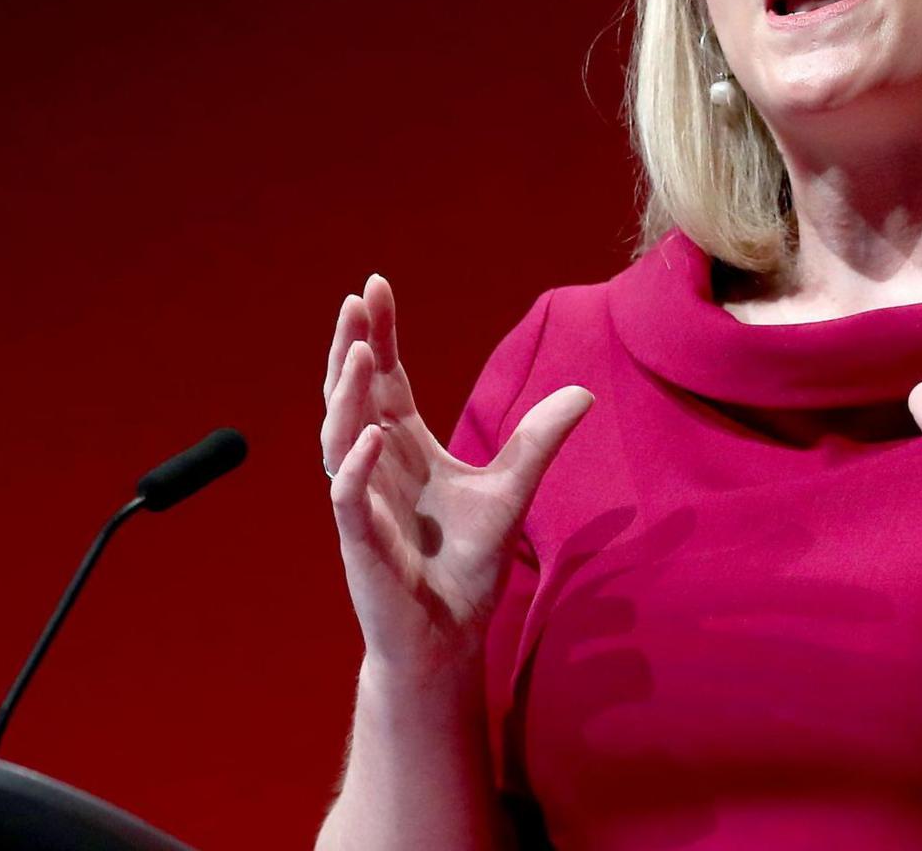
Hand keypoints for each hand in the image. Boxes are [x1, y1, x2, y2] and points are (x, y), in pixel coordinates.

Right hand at [322, 274, 593, 680]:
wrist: (450, 634)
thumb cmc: (466, 566)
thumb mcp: (512, 489)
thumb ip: (538, 440)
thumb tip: (583, 393)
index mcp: (404, 448)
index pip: (386, 380)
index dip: (378, 335)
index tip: (375, 288)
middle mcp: (375, 467)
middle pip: (353, 396)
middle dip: (351, 348)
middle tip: (355, 302)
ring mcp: (363, 503)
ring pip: (338, 438)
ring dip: (346, 396)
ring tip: (359, 355)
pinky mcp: (360, 545)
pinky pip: (347, 498)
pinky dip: (353, 468)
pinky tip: (370, 435)